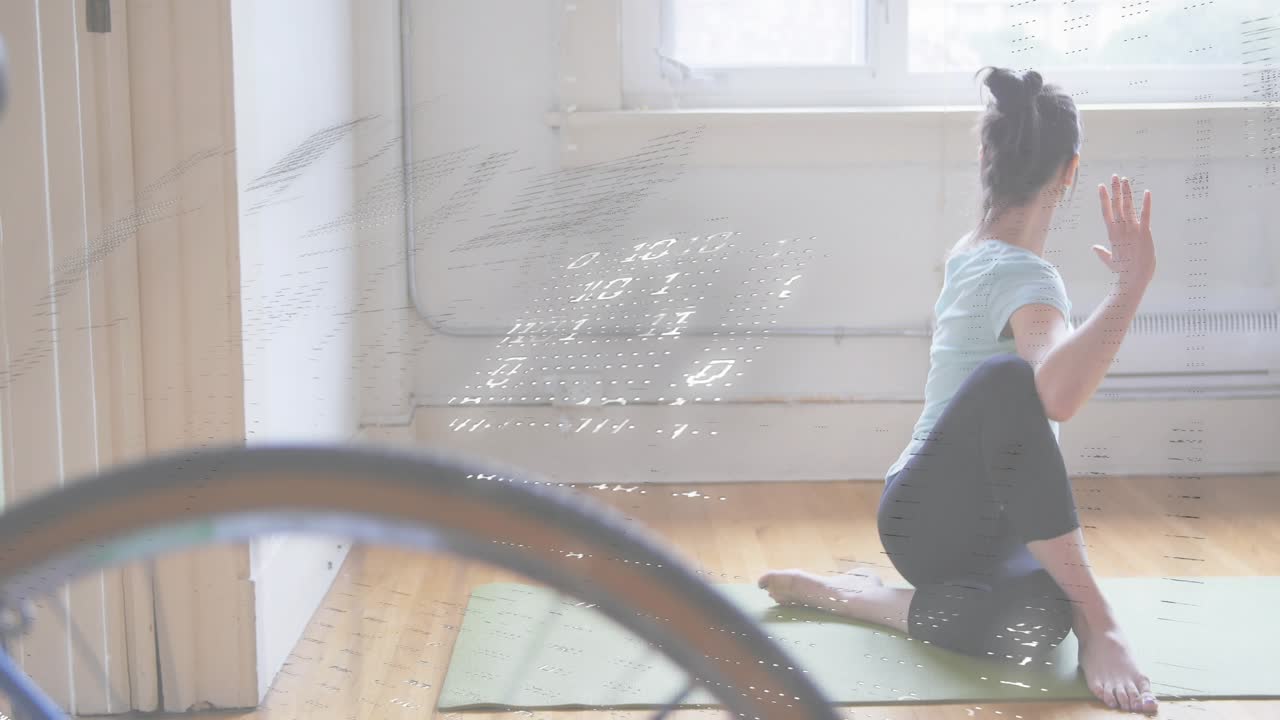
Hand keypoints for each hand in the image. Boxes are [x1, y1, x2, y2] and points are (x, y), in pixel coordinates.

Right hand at [1093, 175, 1155, 289]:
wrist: (1132, 280)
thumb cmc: (1122, 272)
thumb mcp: (1110, 261)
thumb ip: (1102, 252)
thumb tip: (1094, 247)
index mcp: (1112, 235)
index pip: (1106, 212)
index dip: (1104, 198)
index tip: (1101, 186)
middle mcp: (1120, 230)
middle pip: (1116, 206)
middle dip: (1115, 190)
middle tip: (1114, 175)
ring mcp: (1132, 231)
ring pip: (1128, 207)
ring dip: (1126, 192)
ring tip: (1125, 179)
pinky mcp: (1144, 234)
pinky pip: (1146, 215)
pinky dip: (1146, 203)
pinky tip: (1146, 192)